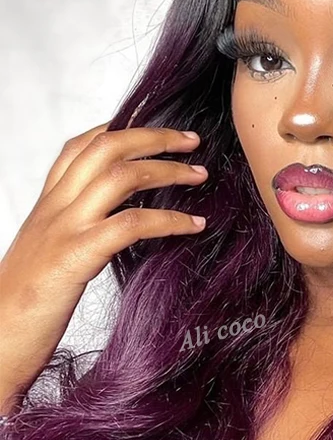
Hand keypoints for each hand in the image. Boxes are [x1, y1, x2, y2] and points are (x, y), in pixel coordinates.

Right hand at [0, 123, 207, 414]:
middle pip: (105, 148)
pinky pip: (131, 224)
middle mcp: (53, 208)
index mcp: (46, 206)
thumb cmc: (25, 309)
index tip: (157, 129)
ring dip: (167, 169)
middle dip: (153, 137)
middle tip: (192, 140)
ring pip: (120, 175)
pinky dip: (170, 220)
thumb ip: (77, 235)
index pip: (79, 147)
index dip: (119, 129)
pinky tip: (195, 225)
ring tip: (200, 174)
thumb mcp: (51, 259)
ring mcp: (63, 229)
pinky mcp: (75, 256)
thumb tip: (117, 230)